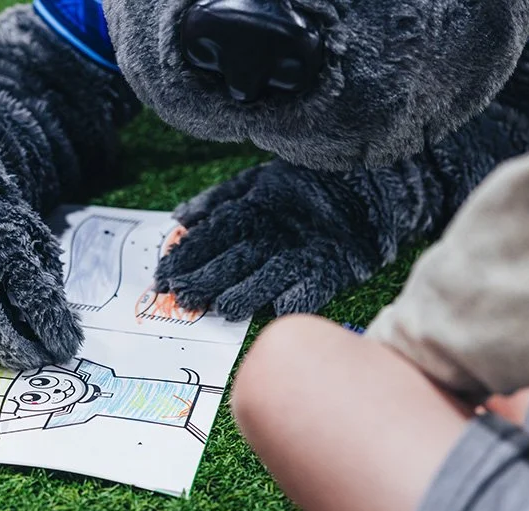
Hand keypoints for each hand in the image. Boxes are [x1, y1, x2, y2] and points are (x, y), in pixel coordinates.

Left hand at [155, 160, 365, 320]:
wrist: (366, 183)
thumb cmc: (303, 184)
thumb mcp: (256, 180)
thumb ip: (217, 200)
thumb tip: (180, 218)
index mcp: (254, 208)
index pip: (212, 235)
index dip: (186, 256)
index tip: (162, 276)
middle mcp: (274, 231)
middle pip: (234, 258)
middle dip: (205, 279)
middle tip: (181, 296)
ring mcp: (303, 250)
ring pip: (268, 275)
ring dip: (244, 293)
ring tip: (222, 308)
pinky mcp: (330, 268)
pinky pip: (311, 287)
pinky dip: (294, 299)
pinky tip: (274, 312)